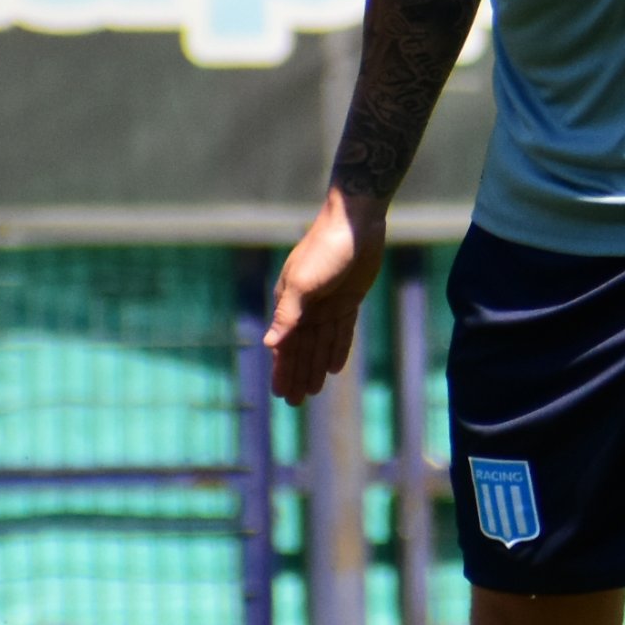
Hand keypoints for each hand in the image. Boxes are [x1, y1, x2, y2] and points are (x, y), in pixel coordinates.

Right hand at [264, 185, 386, 403]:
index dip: (283, 370)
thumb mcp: (303, 283)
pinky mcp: (350, 299)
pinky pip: (342, 330)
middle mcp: (307, 306)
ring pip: (321, 343)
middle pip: (301, 348)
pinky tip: (335, 368)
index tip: (281, 395)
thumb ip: (287, 315)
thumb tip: (269, 344)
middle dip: (297, 374)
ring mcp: (328, 303)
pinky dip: (338, 348)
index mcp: (289, 301)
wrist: (355, 222)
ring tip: (314, 391)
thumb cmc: (325, 249)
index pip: (285, 344)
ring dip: (316, 366)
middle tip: (296, 402)